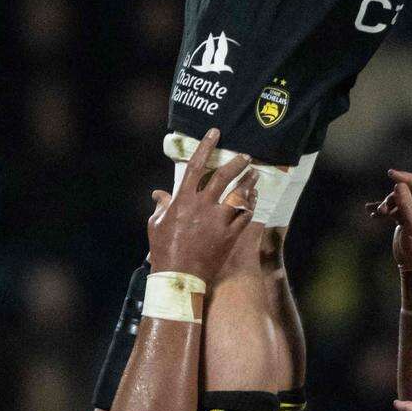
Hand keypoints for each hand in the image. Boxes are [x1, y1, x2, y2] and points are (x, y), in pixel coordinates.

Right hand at [146, 129, 256, 280]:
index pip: (196, 166)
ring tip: (255, 175)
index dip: (206, 146)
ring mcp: (218, 221)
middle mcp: (202, 207)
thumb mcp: (156, 225)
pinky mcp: (229, 236)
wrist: (179, 277)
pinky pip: (245, 216)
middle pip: (223, 177)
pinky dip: (251, 206)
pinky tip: (254, 200)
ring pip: (239, 195)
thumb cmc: (164, 250)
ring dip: (248, 183)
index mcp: (183, 200)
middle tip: (246, 157)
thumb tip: (159, 194)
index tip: (215, 133)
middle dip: (237, 163)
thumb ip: (162, 206)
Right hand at [371, 169, 411, 271]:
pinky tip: (373, 213)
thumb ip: (406, 203)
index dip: (405, 177)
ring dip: (387, 204)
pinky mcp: (406, 216)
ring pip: (398, 197)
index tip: (391, 174)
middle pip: (407, 189)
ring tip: (379, 212)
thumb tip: (398, 184)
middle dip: (394, 196)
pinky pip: (393, 207)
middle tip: (384, 206)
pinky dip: (384, 210)